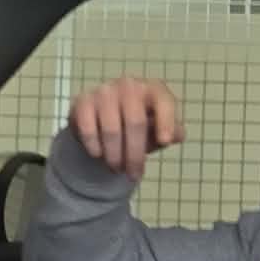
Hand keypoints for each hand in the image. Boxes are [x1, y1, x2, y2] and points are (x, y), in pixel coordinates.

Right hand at [68, 76, 183, 180]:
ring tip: (117, 169)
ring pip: (112, 129)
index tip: (165, 142)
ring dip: (115, 155)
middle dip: (135, 154)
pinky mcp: (83, 102)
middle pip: (136, 122)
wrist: (103, 118)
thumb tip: (176, 136)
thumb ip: (172, 132)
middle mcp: (129, 85)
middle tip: (134, 175)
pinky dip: (94, 146)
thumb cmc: (139, 124)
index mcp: (153, 89)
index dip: (166, 121)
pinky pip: (88, 129)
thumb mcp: (159, 129)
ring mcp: (105, 91)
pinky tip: (98, 155)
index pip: (164, 101)